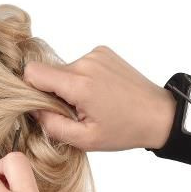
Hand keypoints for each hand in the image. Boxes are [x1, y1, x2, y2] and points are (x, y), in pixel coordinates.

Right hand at [22, 45, 176, 150]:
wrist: (158, 114)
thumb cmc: (125, 130)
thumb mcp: (85, 140)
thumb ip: (52, 125)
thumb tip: (33, 109)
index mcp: (79, 84)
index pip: (33, 72)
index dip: (31, 91)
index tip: (45, 107)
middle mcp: (86, 62)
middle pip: (48, 72)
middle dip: (53, 93)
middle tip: (75, 112)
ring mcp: (96, 54)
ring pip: (63, 69)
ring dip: (69, 87)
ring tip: (91, 104)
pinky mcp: (103, 52)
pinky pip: (78, 65)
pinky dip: (82, 79)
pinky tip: (99, 93)